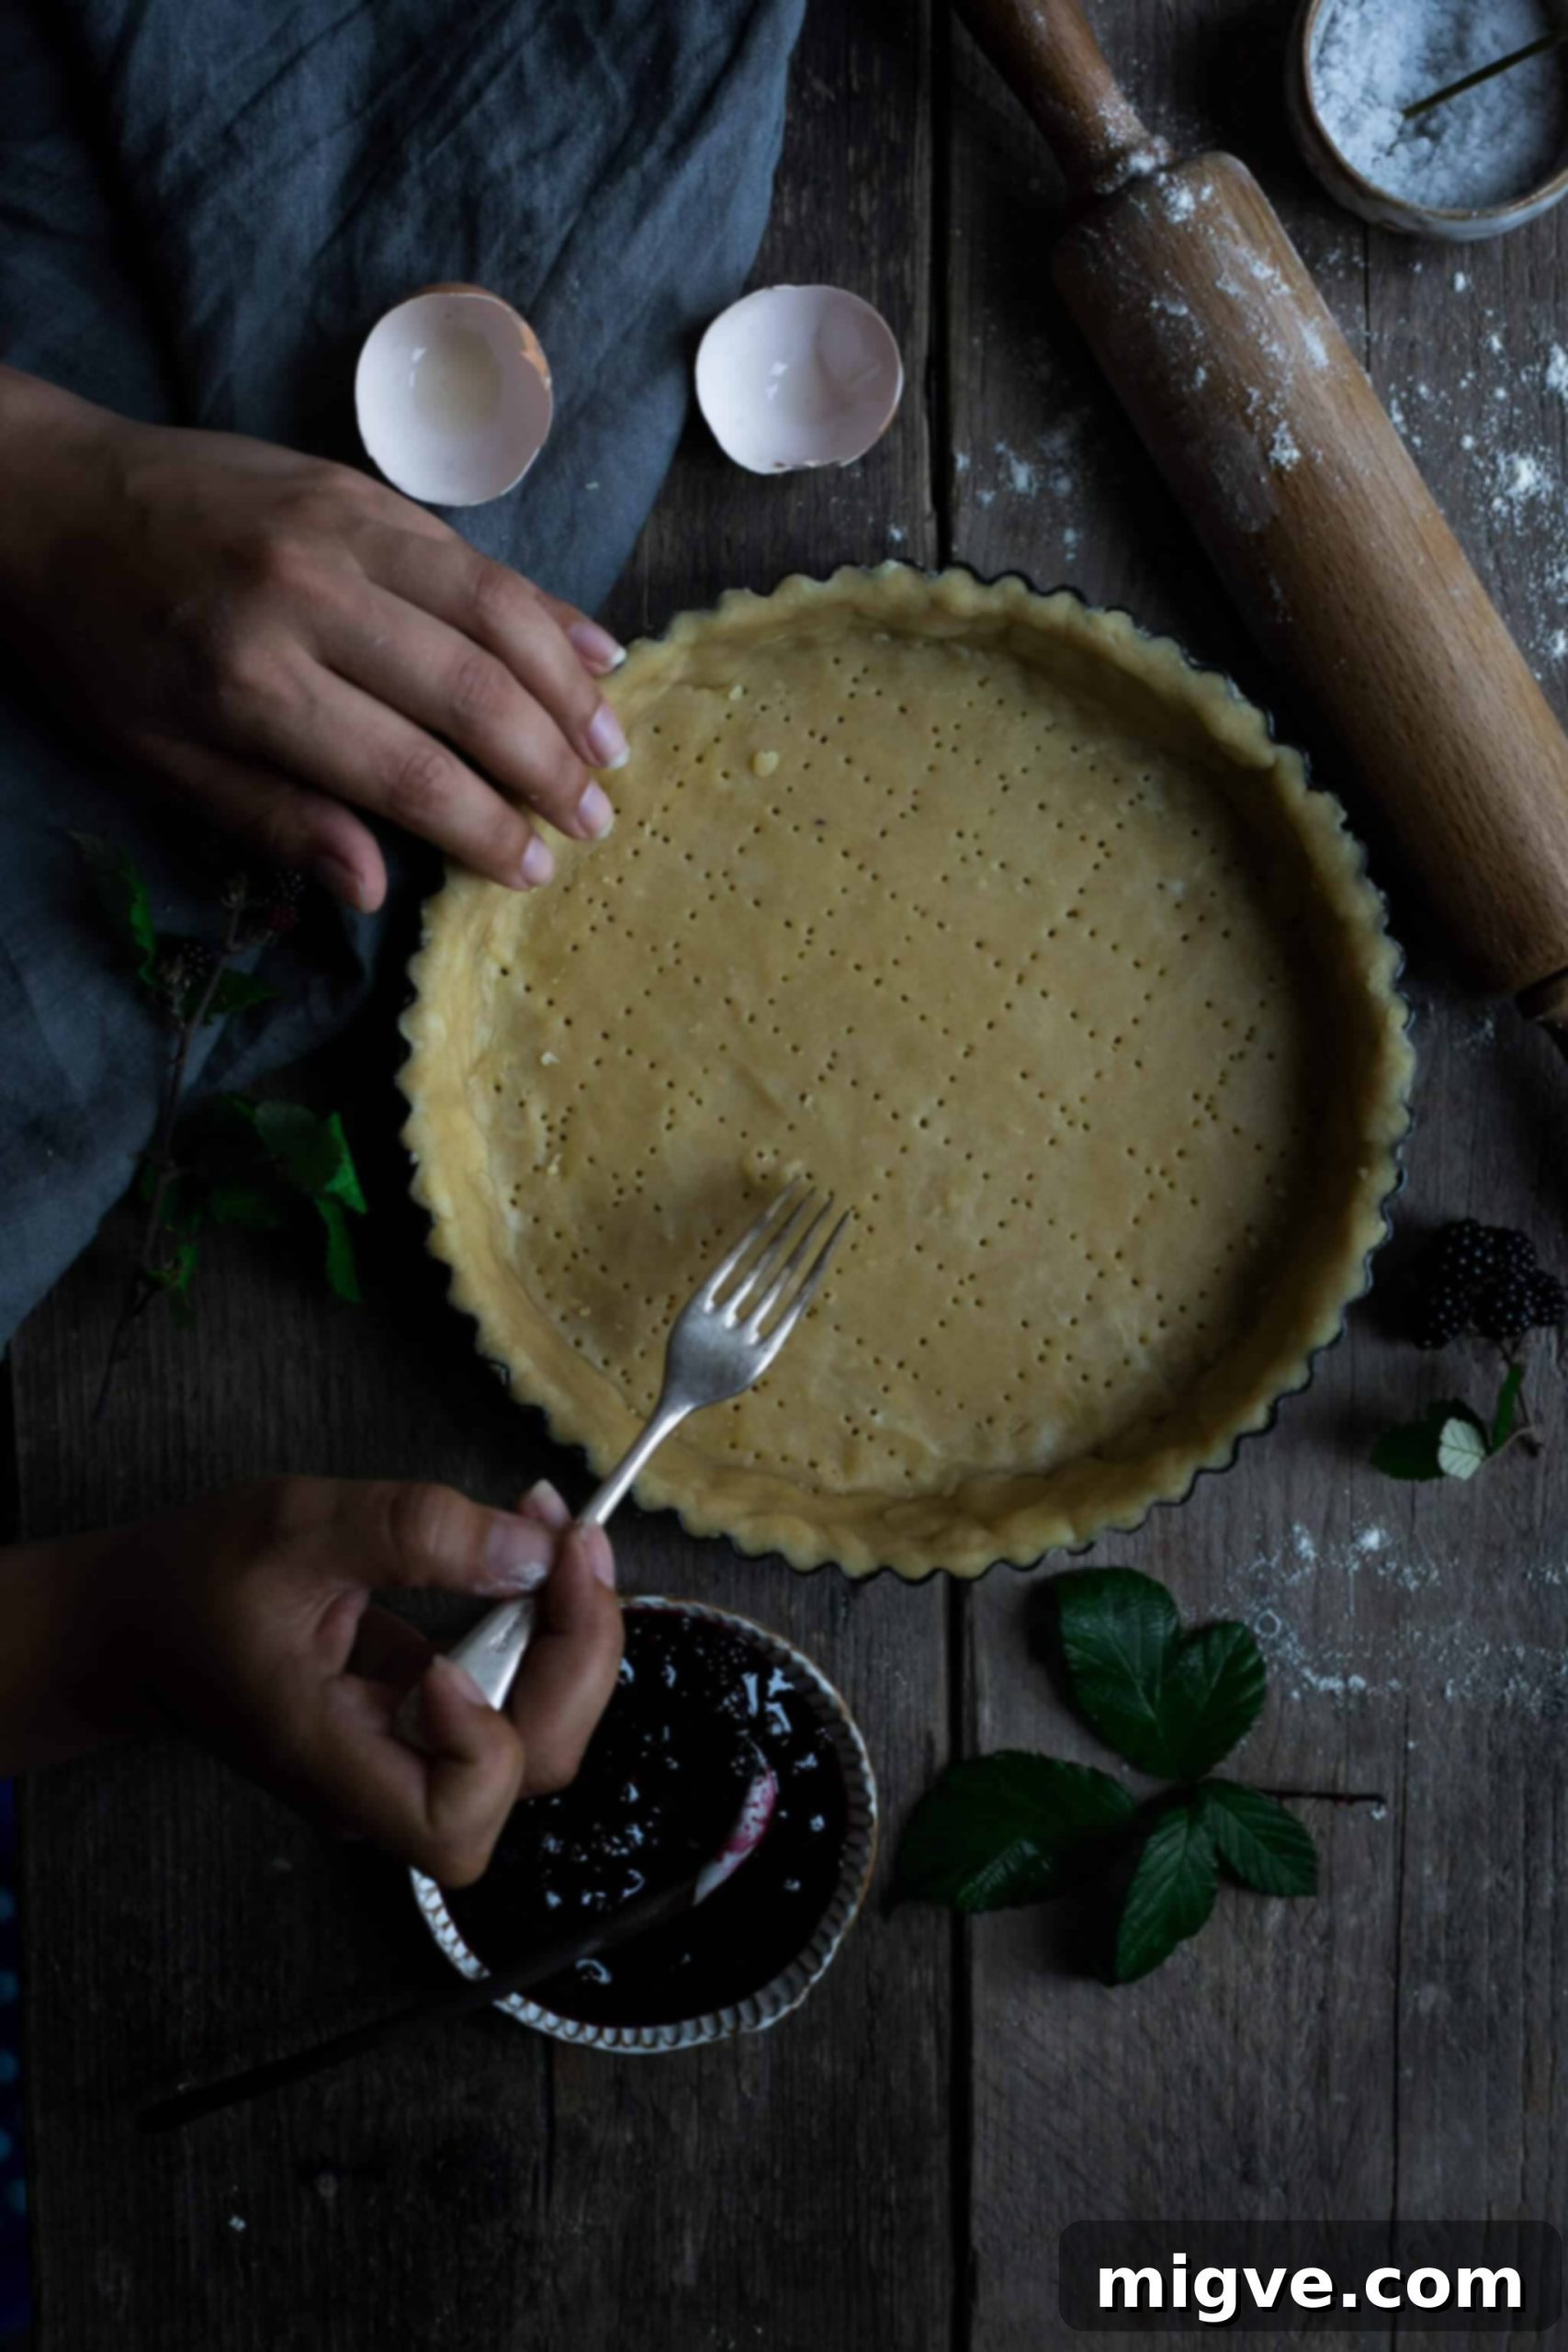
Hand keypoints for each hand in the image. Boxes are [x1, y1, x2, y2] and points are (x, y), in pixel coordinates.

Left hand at [0, 365, 629, 910]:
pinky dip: (545, 607)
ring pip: (495, 612)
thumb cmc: (95, 643)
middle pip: (470, 692)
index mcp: (252, 680)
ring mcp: (344, 528)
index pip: (406, 771)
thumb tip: (372, 889)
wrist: (44, 494)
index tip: (531, 870)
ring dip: (568, 688)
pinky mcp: (361, 487)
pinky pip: (476, 554)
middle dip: (547, 767)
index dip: (483, 828)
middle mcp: (310, 595)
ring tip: (612, 750)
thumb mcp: (157, 756)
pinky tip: (595, 652)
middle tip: (595, 822)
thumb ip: (272, 820)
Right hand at [5, 1474, 623, 1883]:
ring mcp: (409, 1757)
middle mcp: (383, 1782)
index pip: (452, 1822)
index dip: (483, 1743)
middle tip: (571, 1542)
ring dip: (570, 1632)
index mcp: (332, 1761)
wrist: (141, 1621)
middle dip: (574, 1654)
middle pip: (528, 1770)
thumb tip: (535, 1551)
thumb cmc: (198, 1581)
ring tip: (556, 1532)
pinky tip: (530, 1546)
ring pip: (538, 1731)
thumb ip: (415, 1534)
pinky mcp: (427, 1721)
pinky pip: (517, 1691)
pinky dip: (543, 1621)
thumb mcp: (297, 1525)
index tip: (448, 1651)